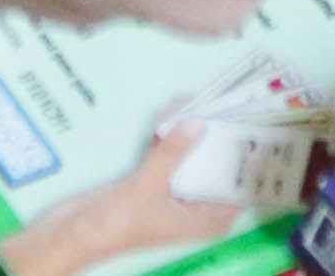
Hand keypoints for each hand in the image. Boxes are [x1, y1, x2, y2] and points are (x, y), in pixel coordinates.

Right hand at [0, 128, 254, 275]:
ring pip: (191, 161)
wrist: (76, 231)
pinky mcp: (149, 184)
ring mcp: (171, 196)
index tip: (258, 134)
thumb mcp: (149, 185)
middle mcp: (193, 209)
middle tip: (232, 107)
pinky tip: (169, 115)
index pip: (237, 192)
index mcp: (203, 221)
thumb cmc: (119, 221)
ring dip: (191, 135)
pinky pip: (167, 157)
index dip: (248, 167)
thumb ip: (173, 153)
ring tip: (200, 102)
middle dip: (219, 142)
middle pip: (215, 172)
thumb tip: (198, 122)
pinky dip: (168, 139)